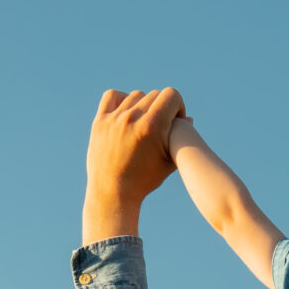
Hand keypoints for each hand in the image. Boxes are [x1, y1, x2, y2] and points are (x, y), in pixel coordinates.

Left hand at [82, 88, 185, 243]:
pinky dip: (121, 100)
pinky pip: (112, 96)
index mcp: (152, 126)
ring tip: (144, 122)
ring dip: (143, 106)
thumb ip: (182, 137)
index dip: (178, 106)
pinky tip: (126, 112)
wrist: (113, 193)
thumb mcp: (169, 161)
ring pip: (136, 96)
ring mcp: (114, 119)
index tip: (175, 120)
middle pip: (155, 95)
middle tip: (161, 125)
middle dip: (162, 108)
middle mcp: (132, 118)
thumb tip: (189, 119)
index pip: (172, 95)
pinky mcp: (100, 122)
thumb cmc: (145, 180)